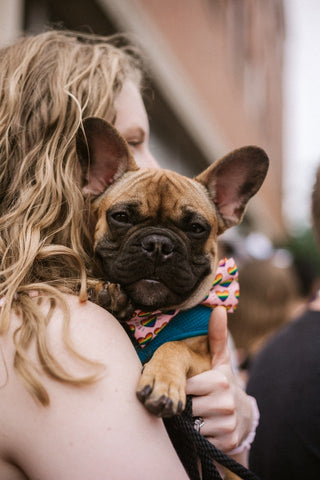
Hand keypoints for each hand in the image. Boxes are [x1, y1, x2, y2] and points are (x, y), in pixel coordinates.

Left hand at [186, 307, 253, 453]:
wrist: (243, 418)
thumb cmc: (223, 384)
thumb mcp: (220, 361)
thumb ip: (216, 336)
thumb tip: (218, 309)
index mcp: (220, 380)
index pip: (185, 386)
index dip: (185, 387)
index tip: (194, 387)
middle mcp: (225, 403)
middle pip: (186, 406)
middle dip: (188, 406)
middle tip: (198, 402)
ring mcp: (226, 424)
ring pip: (190, 424)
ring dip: (192, 421)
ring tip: (203, 414)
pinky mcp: (226, 442)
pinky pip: (199, 439)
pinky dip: (200, 436)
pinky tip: (209, 428)